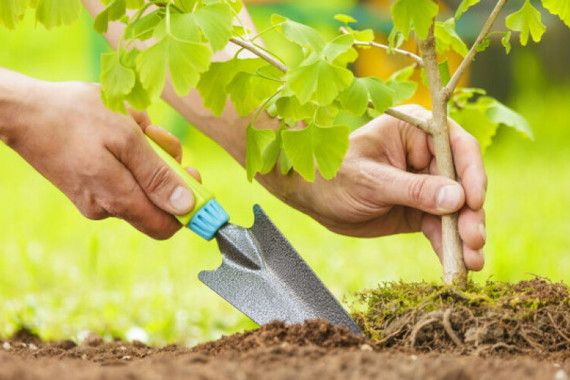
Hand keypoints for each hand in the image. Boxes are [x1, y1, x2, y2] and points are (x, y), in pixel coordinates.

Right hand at [4, 79, 199, 238]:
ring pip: (139, 184)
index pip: (167, 226)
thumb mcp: (126, 137)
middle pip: (155, 201)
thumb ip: (157, 175)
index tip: (192, 175)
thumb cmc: (75, 116)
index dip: (187, 206)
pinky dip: (128, 154)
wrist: (21, 110)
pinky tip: (114, 130)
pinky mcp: (86, 188)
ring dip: (146, 155)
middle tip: (155, 136)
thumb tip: (185, 207)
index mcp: (117, 199)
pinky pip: (121, 176)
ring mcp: (94, 199)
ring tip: (130, 126)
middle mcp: (106, 208)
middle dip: (164, 168)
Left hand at [261, 105, 485, 270]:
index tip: (474, 202)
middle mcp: (427, 154)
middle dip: (470, 213)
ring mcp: (426, 184)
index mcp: (415, 130)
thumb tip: (458, 199)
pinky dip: (449, 245)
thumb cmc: (334, 176)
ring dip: (464, 235)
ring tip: (472, 261)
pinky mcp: (420, 210)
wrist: (313, 197)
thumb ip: (413, 190)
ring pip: (456, 209)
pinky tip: (459, 265)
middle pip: (463, 182)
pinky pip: (440, 227)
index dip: (472, 174)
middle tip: (474, 240)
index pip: (456, 146)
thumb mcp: (371, 181)